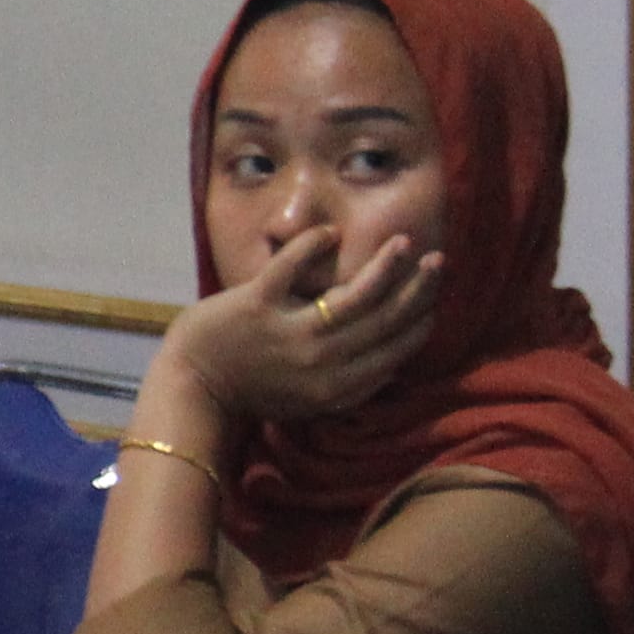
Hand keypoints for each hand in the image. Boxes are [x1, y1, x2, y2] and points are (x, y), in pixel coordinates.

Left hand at [162, 225, 443, 425]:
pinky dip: (311, 246)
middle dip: (416, 290)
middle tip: (438, 262)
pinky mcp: (256, 305)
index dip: (419, 321)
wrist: (195, 386)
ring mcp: (288, 334)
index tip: (435, 297)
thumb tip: (395, 361)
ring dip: (383, 267)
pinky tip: (330, 232)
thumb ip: (351, 384)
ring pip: (352, 297)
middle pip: (382, 321)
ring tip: (404, 242)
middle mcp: (319, 363)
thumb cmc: (254, 390)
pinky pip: (291, 268)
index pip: (394, 351)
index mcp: (337, 388)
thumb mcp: (310, 401)